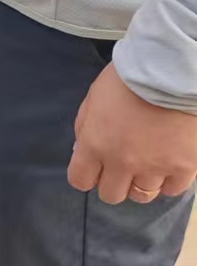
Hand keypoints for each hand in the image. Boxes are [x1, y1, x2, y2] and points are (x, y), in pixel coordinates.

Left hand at [68, 63, 196, 203]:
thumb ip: (86, 128)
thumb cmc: (129, 79)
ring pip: (143, 195)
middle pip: (111, 194)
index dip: (86, 176)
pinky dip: (169, 181)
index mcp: (95, 144)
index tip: (94, 168)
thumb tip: (82, 150)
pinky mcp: (185, 167)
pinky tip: (168, 165)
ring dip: (141, 182)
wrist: (170, 71)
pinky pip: (173, 189)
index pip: (80, 180)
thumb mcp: (93, 99)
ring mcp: (155, 167)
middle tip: (122, 167)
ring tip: (147, 165)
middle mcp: (122, 162)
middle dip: (113, 182)